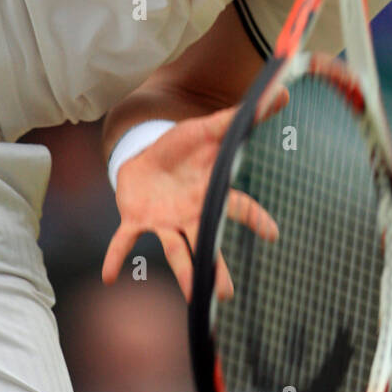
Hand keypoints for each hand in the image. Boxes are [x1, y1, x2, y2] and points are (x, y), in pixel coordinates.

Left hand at [101, 106, 278, 301]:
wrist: (147, 154)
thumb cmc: (184, 146)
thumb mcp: (211, 127)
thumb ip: (243, 116)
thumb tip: (280, 92)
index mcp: (210, 195)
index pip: (236, 207)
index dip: (254, 219)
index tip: (273, 233)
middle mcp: (190, 215)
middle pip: (207, 243)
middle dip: (216, 267)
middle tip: (225, 293)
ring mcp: (164, 221)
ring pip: (176, 251)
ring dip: (183, 274)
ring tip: (193, 299)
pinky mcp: (136, 219)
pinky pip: (125, 240)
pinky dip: (117, 257)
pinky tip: (111, 276)